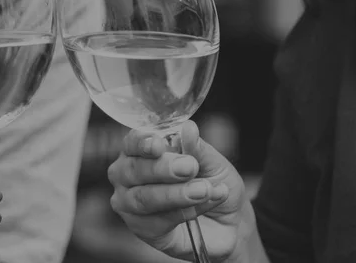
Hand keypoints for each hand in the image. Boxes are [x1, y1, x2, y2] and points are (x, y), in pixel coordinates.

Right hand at [108, 121, 252, 261]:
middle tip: (190, 167)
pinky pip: (156, 221)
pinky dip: (182, 212)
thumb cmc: (212, 183)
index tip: (159, 144)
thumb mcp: (212, 162)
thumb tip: (188, 128)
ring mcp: (129, 203)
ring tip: (203, 190)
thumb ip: (197, 148)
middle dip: (163, 168)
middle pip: (133, 169)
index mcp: (140, 150)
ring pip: (143, 197)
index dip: (142, 142)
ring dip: (175, 194)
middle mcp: (126, 174)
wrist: (228, 222)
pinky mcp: (141, 228)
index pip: (132, 142)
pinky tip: (201, 207)